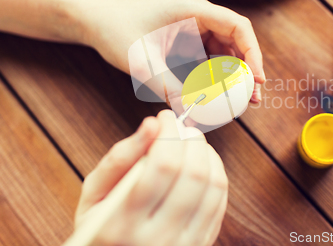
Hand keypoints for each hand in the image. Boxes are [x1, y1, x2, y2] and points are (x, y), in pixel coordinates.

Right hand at [73, 110, 228, 245]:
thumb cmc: (101, 224)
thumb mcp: (94, 194)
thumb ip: (119, 158)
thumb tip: (152, 124)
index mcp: (123, 224)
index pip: (162, 167)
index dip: (168, 133)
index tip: (164, 117)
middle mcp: (158, 239)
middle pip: (193, 174)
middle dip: (191, 139)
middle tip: (180, 128)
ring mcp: (184, 244)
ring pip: (213, 186)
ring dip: (206, 153)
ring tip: (190, 142)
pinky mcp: (202, 244)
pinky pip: (220, 201)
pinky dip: (216, 172)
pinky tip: (201, 163)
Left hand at [81, 0, 264, 104]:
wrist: (96, 21)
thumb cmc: (116, 31)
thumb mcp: (141, 62)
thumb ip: (167, 86)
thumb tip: (191, 112)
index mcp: (194, 10)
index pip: (238, 27)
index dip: (253, 53)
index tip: (257, 79)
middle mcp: (199, 16)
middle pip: (237, 41)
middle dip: (248, 70)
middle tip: (254, 99)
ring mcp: (195, 27)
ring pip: (226, 51)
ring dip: (235, 75)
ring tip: (242, 101)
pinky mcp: (188, 39)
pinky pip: (210, 58)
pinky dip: (217, 76)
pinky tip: (220, 95)